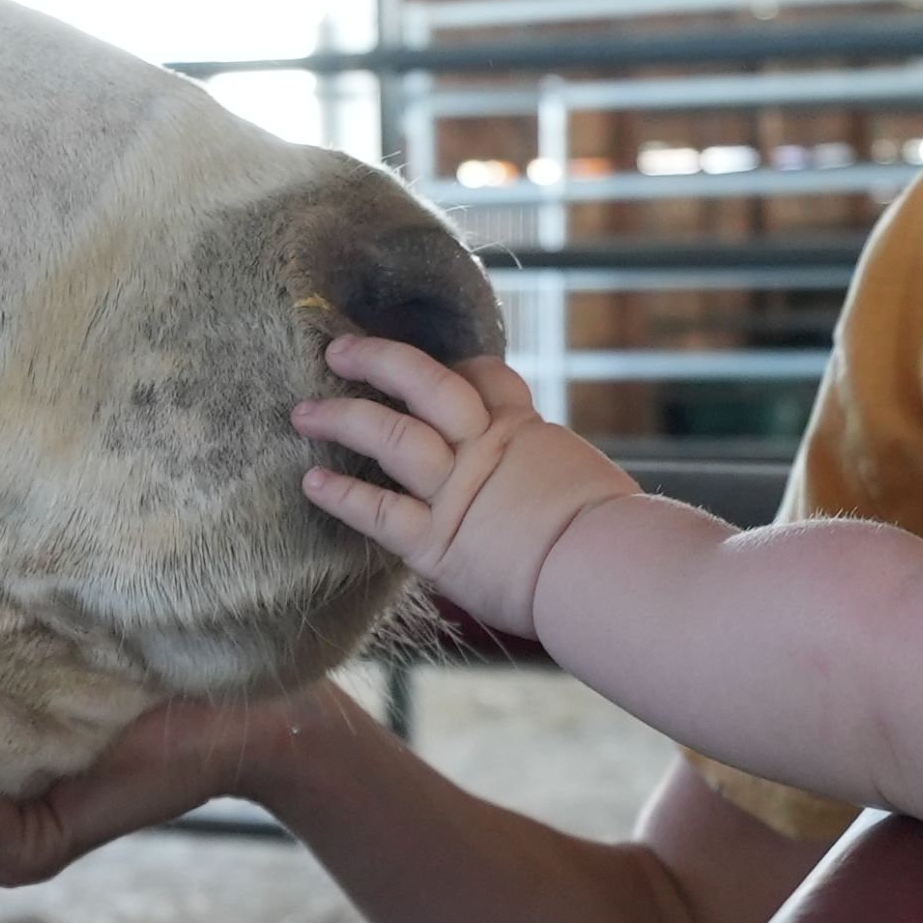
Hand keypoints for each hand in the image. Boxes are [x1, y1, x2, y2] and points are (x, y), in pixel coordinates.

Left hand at [293, 335, 639, 639]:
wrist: (607, 572)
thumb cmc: (617, 538)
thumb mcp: (586, 481)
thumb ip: (553, 473)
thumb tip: (555, 488)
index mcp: (525, 430)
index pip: (482, 377)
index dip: (454, 368)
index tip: (434, 368)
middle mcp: (485, 449)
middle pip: (423, 383)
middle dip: (378, 361)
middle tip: (338, 351)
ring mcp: (457, 492)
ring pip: (389, 436)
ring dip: (342, 418)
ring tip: (304, 411)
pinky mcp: (437, 542)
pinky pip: (377, 511)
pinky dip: (341, 495)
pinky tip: (312, 481)